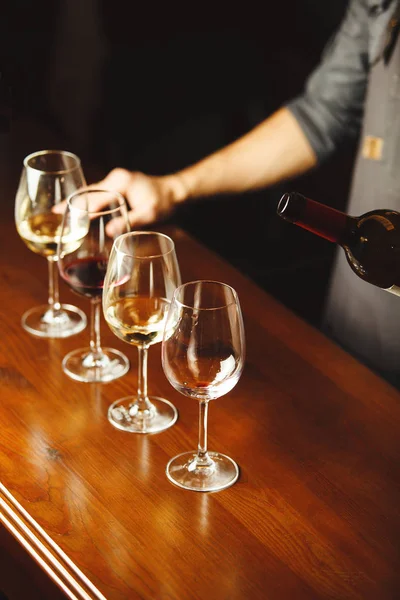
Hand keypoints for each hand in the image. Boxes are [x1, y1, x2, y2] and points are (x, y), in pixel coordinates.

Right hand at [54, 168, 186, 234]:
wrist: (176, 192)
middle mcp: (115, 178)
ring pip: (92, 192)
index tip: (61, 213)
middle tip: (54, 213)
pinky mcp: (118, 186)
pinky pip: (99, 194)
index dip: (78, 207)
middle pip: (88, 191)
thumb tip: (110, 232)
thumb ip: (130, 221)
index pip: (94, 196)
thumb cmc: (165, 202)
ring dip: (78, 202)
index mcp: (120, 182)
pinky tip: (81, 210)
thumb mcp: (150, 214)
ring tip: (61, 212)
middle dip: (71, 202)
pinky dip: (89, 201)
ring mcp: (116, 181)